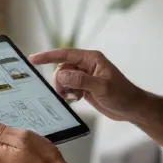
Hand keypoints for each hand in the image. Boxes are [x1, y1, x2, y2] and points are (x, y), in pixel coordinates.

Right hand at [29, 49, 143, 122]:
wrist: (130, 108)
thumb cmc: (121, 95)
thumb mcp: (102, 88)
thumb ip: (81, 80)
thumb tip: (61, 74)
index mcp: (92, 59)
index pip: (65, 54)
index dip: (48, 56)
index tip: (33, 59)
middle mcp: (86, 65)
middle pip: (62, 68)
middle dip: (60, 81)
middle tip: (66, 94)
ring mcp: (85, 76)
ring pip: (64, 78)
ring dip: (64, 88)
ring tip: (74, 97)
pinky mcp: (84, 87)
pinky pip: (68, 87)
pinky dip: (68, 93)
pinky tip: (78, 99)